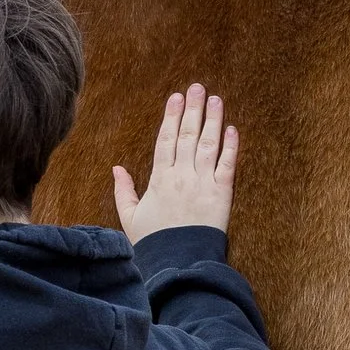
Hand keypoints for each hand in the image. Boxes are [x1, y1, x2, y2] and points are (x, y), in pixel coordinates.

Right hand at [112, 84, 237, 244]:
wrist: (179, 263)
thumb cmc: (154, 242)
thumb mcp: (129, 217)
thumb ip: (124, 191)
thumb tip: (117, 168)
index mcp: (159, 178)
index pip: (165, 140)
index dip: (171, 116)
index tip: (175, 97)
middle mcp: (181, 176)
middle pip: (187, 135)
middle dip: (192, 109)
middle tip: (197, 87)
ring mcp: (202, 184)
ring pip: (208, 145)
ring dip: (212, 120)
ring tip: (216, 99)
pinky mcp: (221, 195)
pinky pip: (227, 166)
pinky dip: (230, 147)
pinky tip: (232, 129)